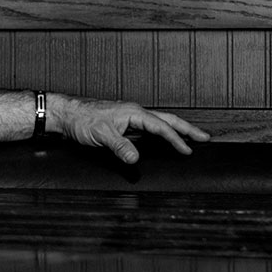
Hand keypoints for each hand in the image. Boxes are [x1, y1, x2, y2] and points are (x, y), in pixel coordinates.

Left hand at [52, 95, 209, 164]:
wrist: (66, 114)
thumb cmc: (81, 119)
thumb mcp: (101, 135)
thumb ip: (120, 146)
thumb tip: (135, 159)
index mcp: (134, 112)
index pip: (161, 127)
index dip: (176, 139)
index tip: (188, 150)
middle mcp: (135, 113)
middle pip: (167, 120)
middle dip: (187, 129)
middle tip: (205, 137)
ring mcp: (130, 118)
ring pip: (159, 123)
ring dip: (176, 130)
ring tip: (191, 138)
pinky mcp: (124, 124)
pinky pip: (149, 129)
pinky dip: (161, 134)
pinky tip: (164, 140)